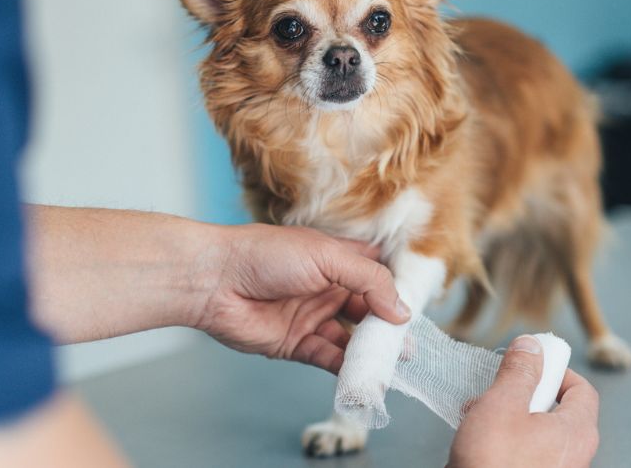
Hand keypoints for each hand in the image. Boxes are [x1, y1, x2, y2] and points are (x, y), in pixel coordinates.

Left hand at [193, 223, 410, 372]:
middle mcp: (326, 288)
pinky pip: (328, 358)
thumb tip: (401, 310)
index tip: (415, 308)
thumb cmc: (266, 255)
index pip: (375, 275)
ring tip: (390, 365)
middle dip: (387, 329)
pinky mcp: (295, 343)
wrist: (214, 280)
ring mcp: (311, 316)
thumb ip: (369, 281)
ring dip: (369, 352)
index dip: (394, 290)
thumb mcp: (327, 256)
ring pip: (350, 338)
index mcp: (335, 259)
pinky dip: (345, 368)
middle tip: (408, 347)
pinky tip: (361, 375)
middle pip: (367, 311)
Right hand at [448, 336, 599, 467]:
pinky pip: (525, 452)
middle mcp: (574, 456)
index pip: (582, 389)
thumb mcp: (502, 404)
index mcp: (577, 431)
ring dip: (509, 417)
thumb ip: (519, 371)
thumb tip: (532, 346)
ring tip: (482, 417)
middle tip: (501, 390)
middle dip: (524, 393)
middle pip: (558, 409)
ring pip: (537, 432)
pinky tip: (480, 440)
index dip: (557, 370)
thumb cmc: (494, 465)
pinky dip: (505, 440)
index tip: (533, 362)